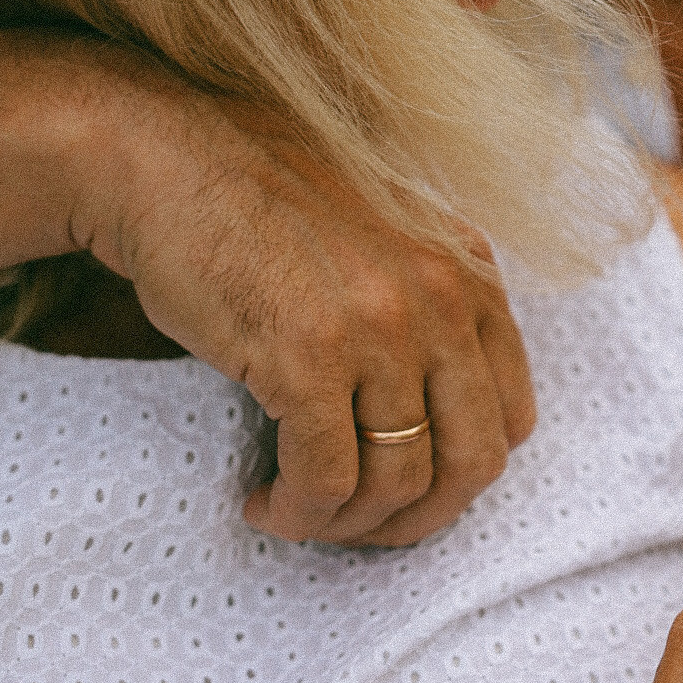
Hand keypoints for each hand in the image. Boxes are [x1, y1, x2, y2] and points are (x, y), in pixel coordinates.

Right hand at [0, 31, 534, 545]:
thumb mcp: (386, 235)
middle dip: (418, 517)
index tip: (408, 486)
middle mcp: (439, 297)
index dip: (460, 473)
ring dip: (348, 523)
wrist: (172, 159)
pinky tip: (265, 500)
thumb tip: (435, 420)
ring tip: (300, 508)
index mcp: (467, 268)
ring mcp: (379, 328)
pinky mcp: (308, 357)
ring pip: (399, 483)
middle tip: (360, 523)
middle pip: (472, 462)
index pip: (511, 413)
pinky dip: (298, 512)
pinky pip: (325, 481)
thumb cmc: (264, 198)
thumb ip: (429, 304)